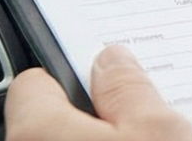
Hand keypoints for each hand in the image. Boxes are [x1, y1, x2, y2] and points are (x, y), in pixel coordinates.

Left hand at [5, 45, 191, 140]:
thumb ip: (130, 89)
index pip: (32, 83)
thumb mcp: (159, 133)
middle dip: (88, 112)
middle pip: (49, 119)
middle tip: (139, 115)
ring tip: (150, 139)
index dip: (72, 76)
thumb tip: (112, 59)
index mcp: (39, 130)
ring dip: (94, 138)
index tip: (105, 78)